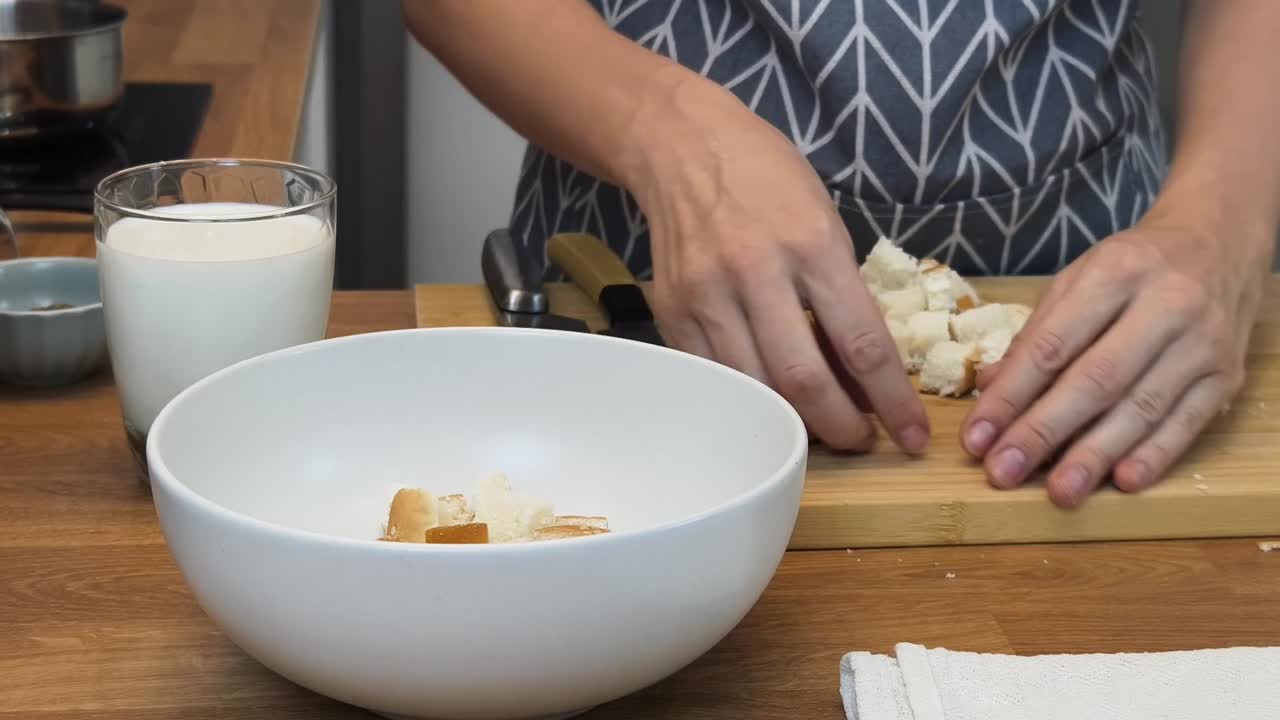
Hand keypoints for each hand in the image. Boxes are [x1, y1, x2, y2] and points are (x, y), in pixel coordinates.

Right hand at [621, 76, 928, 452]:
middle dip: (840, 425)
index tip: (911, 434)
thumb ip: (842, 293)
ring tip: (818, 426)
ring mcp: (706, 294)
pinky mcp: (671, 310)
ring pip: (753, 387)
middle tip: (861, 441)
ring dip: (792, 421)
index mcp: (811, 244)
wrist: (681, 146)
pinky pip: (714, 375)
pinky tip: (767, 400)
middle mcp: (756, 272)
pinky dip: (746, 398)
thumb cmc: (766, 177)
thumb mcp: (825, 220)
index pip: (862, 343)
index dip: (892, 400)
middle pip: (802, 379)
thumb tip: (863, 371)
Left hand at [960, 213, 1269, 506]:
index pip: (1052, 346)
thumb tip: (990, 388)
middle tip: (1004, 471)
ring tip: (1058, 492)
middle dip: (1044, 432)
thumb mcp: (1078, 279)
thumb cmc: (1134, 267)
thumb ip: (1036, 334)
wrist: (1221, 242)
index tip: (977, 436)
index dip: (1011, 396)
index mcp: (1114, 274)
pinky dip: (1155, 455)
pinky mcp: (1227, 375)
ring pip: (1142, 407)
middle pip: (1095, 380)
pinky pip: (1188, 422)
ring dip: (1095, 455)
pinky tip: (1122, 481)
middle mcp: (1164, 306)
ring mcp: (1202, 343)